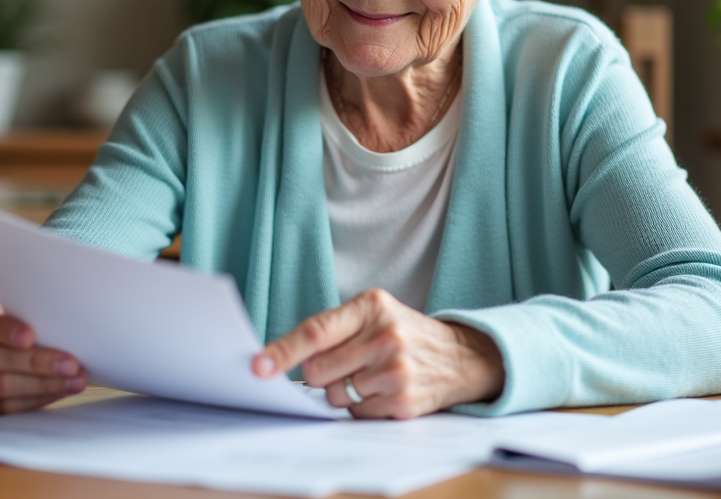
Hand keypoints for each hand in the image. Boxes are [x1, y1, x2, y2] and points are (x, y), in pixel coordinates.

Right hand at [0, 296, 88, 413]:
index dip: (3, 329)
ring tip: (75, 381)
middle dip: (36, 363)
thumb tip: (65, 331)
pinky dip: (33, 399)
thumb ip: (23, 315)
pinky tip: (57, 391)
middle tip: (72, 364)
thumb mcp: (3, 306)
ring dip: (42, 385)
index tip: (31, 336)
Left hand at [251, 289, 503, 418]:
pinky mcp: (404, 401)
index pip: (316, 331)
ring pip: (334, 395)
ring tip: (368, 376)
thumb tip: (282, 359)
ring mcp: (396, 370)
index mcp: (372, 306)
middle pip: (318, 371)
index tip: (259, 366)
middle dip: (317, 376)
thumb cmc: (403, 333)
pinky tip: (382, 390)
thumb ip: (332, 330)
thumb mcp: (374, 314)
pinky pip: (356, 413)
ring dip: (341, 392)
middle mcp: (385, 336)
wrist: (461, 356)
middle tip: (338, 367)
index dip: (283, 351)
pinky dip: (361, 406)